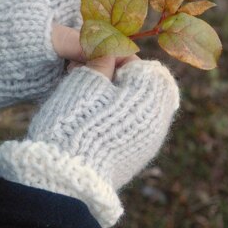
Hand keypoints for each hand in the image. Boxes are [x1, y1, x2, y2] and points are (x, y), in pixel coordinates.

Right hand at [0, 56, 179, 227]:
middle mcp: (159, 118)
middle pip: (144, 85)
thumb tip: (110, 49)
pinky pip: (135, 127)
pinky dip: (120, 118)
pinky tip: (97, 121)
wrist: (67, 177)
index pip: (139, 63)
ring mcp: (151, 141)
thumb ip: (104, 59)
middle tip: (92, 79)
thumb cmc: (76, 120)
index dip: (114, 57)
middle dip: (119, 78)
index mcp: (151, 93)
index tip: (93, 60)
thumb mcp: (87, 79)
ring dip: (120, 98)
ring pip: (140, 107)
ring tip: (91, 99)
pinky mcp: (138, 157)